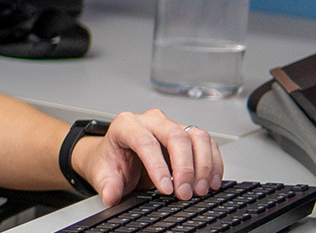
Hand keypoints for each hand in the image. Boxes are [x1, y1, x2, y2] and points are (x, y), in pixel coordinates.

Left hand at [72, 109, 224, 204]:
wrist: (117, 156)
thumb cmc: (112, 161)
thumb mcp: (103, 174)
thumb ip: (107, 185)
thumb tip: (111, 195)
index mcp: (126, 125)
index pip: (146, 142)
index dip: (158, 167)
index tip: (166, 189)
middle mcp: (151, 121)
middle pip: (176, 136)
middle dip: (184, 167)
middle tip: (185, 193)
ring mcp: (172, 125)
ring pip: (197, 136)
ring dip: (203, 165)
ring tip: (200, 190)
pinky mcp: (188, 135)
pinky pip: (208, 144)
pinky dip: (213, 164)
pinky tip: (210, 182)